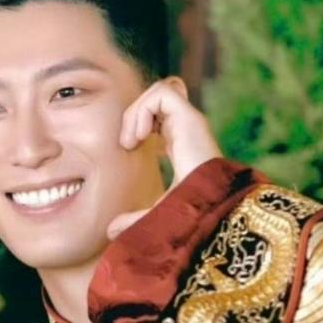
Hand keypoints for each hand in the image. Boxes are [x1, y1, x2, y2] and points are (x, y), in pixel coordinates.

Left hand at [107, 78, 221, 238]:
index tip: (128, 147)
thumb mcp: (155, 214)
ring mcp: (190, 121)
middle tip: (127, 144)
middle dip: (133, 114)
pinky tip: (141, 136)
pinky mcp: (191, 118)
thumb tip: (109, 231)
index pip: (157, 116)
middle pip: (155, 99)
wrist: (214, 211)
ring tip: (134, 139)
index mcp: (179, 143)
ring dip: (137, 110)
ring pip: (158, 91)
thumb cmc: (191, 214)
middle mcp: (186, 128)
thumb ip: (132, 220)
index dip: (138, 122)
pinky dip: (144, 108)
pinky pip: (162, 93)